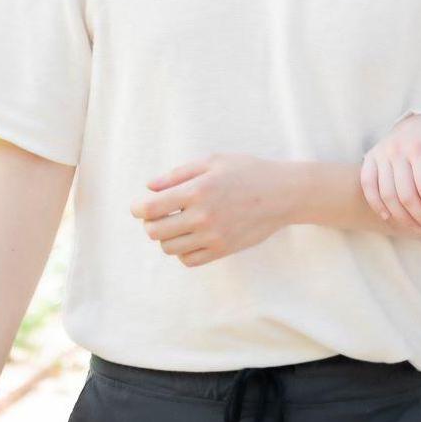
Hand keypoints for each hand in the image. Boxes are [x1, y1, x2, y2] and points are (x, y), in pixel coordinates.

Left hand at [132, 153, 295, 265]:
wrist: (283, 194)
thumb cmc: (247, 171)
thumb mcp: (213, 161)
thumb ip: (178, 174)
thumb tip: (149, 187)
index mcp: (197, 190)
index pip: (150, 209)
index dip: (138, 209)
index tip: (140, 207)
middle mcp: (203, 216)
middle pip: (155, 232)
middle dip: (150, 223)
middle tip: (159, 214)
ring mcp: (213, 236)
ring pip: (169, 248)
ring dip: (167, 237)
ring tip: (178, 224)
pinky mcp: (223, 250)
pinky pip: (189, 260)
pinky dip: (183, 251)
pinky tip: (191, 237)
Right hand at [360, 114, 420, 233]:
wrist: (418, 121)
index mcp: (420, 148)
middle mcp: (397, 150)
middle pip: (406, 194)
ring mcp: (381, 153)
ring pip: (387, 194)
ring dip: (401, 217)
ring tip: (415, 227)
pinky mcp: (369, 157)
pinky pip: (368, 185)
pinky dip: (376, 204)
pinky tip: (387, 217)